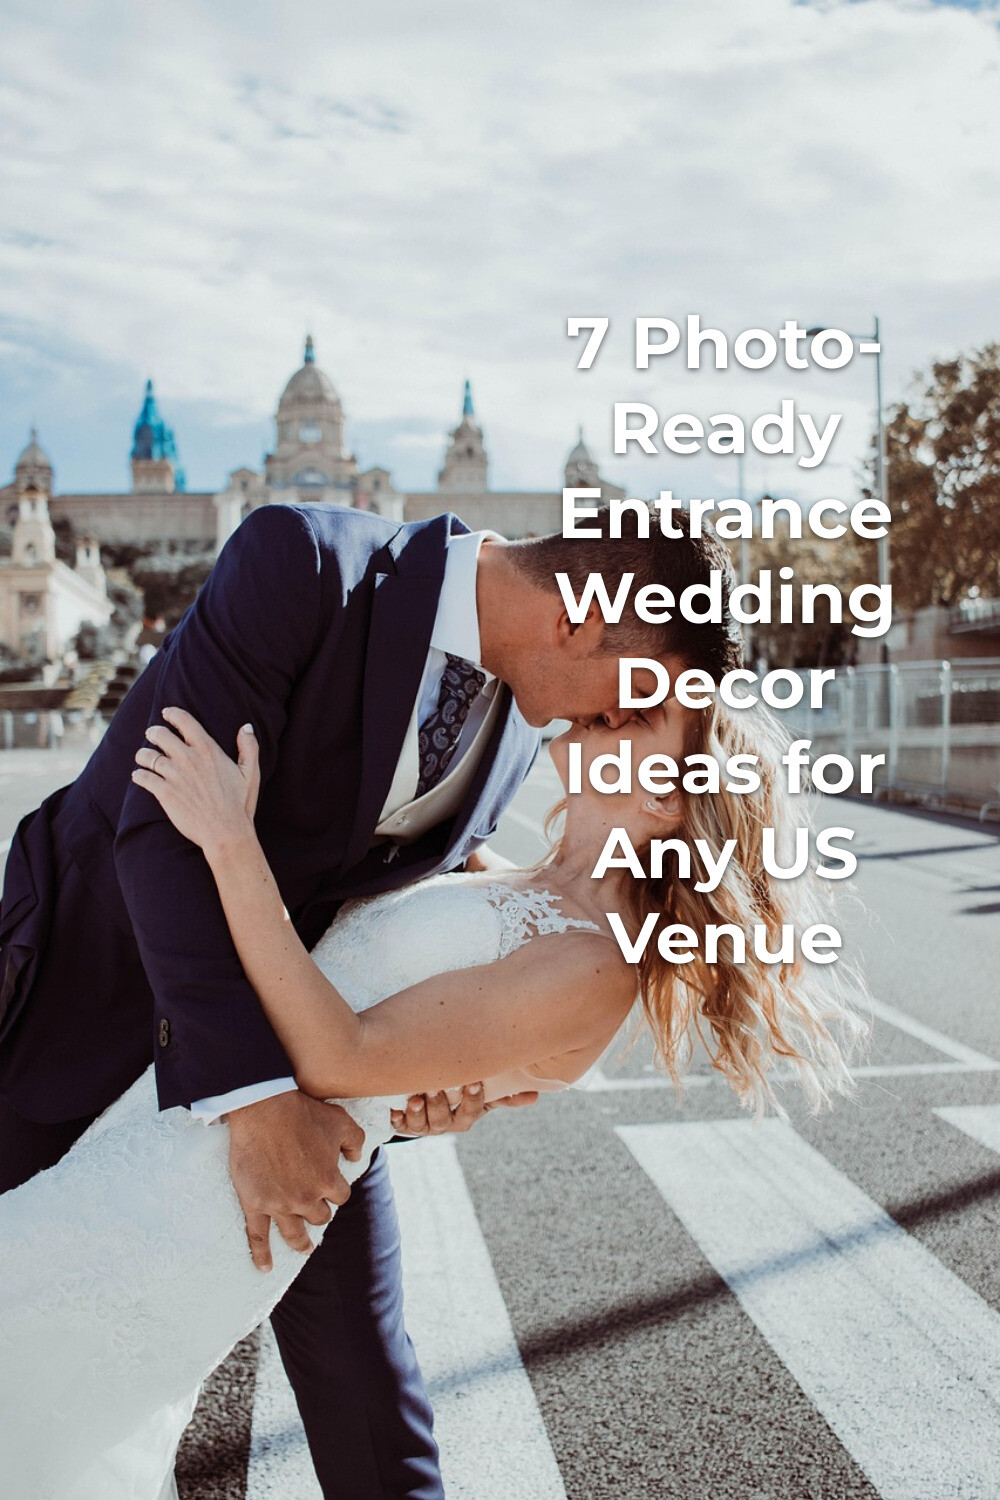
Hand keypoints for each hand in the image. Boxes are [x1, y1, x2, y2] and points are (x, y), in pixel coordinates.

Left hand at [132, 706, 259, 855]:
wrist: (226, 833)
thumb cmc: (240, 804)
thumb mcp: (251, 774)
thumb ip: (249, 747)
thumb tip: (245, 727)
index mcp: (208, 750)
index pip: (185, 721)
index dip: (172, 714)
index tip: (167, 713)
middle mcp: (188, 758)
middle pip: (160, 734)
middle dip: (153, 732)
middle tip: (152, 734)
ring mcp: (174, 775)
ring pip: (147, 755)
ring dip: (143, 754)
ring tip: (143, 757)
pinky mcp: (164, 792)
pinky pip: (142, 777)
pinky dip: (138, 775)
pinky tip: (139, 776)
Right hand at [226, 1090, 365, 1271]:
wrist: (263, 1109)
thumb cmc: (303, 1112)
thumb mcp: (341, 1121)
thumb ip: (355, 1141)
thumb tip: (355, 1159)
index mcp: (328, 1180)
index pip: (341, 1197)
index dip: (337, 1190)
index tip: (331, 1185)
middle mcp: (306, 1198)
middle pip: (319, 1216)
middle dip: (319, 1211)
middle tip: (314, 1206)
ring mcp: (279, 1204)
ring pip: (294, 1233)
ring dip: (301, 1242)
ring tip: (304, 1248)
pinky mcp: (254, 1203)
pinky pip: (258, 1237)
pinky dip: (261, 1254)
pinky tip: (265, 1267)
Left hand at [390, 1084, 538, 1136]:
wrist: (424, 1107)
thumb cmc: (458, 1095)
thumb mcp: (481, 1094)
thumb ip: (505, 1094)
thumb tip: (536, 1095)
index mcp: (466, 1115)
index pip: (473, 1109)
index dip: (473, 1098)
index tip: (473, 1081)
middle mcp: (446, 1123)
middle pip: (446, 1119)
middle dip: (442, 1105)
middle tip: (437, 1088)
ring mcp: (425, 1126)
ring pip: (422, 1124)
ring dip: (420, 1111)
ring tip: (417, 1098)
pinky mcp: (404, 1124)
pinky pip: (400, 1126)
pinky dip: (398, 1118)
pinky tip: (395, 1109)